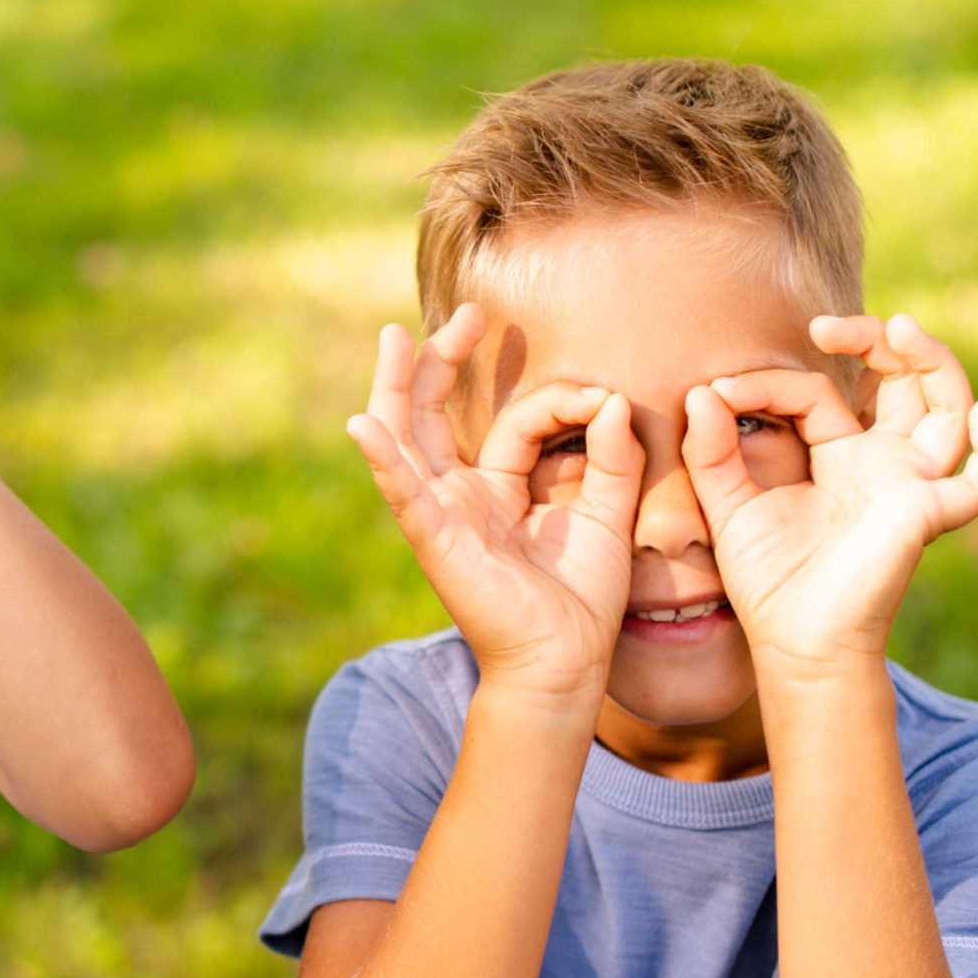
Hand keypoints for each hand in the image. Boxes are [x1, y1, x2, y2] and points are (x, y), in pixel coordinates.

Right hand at [347, 305, 641, 700]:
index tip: (602, 399)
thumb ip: (613, 457)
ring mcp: (441, 515)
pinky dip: (383, 459)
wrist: (566, 663)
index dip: (558, 400)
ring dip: (398, 388)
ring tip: (396, 339)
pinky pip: (403, 493)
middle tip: (465, 315)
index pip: (515, 422)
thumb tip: (612, 400)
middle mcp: (459, 496)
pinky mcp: (436, 540)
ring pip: (406, 440)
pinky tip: (364, 424)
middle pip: (433, 416)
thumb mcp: (609, 514)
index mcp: (496, 490)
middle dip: (442, 362)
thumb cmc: (582, 599)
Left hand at [684, 314, 977, 672]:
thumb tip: (702, 391)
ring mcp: (909, 484)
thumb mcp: (728, 505)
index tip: (720, 391)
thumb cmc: (767, 578)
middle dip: (875, 342)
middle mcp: (882, 461)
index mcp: (838, 454)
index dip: (770, 384)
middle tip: (828, 326)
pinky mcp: (926, 516)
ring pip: (946, 409)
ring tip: (901, 328)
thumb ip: (711, 451)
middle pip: (902, 381)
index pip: (818, 394)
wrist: (793, 642)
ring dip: (934, 364)